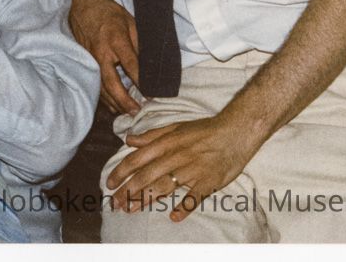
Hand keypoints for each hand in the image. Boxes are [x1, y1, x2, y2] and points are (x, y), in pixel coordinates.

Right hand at [68, 0, 140, 114]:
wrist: (83, 5)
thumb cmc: (110, 13)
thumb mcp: (130, 22)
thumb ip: (139, 43)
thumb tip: (150, 64)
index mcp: (115, 39)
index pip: (131, 65)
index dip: (141, 82)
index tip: (152, 95)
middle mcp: (101, 52)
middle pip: (112, 82)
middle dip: (125, 100)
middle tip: (137, 112)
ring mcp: (90, 59)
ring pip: (101, 87)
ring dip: (115, 102)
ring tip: (128, 113)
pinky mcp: (85, 62)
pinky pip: (96, 84)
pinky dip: (105, 97)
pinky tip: (114, 105)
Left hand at [106, 114, 264, 221]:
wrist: (236, 131)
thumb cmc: (204, 130)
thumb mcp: (175, 127)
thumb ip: (151, 136)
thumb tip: (129, 140)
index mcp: (166, 143)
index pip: (137, 159)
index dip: (121, 172)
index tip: (109, 184)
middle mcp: (176, 156)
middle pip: (146, 176)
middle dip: (127, 190)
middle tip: (115, 203)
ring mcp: (192, 169)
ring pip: (165, 186)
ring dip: (146, 199)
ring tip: (132, 209)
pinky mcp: (209, 181)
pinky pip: (195, 196)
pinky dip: (185, 206)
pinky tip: (174, 216)